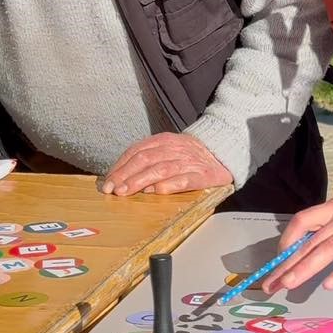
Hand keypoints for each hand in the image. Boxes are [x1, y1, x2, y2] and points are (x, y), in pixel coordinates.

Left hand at [101, 133, 232, 195]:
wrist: (224, 151)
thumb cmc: (191, 155)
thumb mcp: (169, 149)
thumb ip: (149, 158)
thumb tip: (124, 176)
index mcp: (164, 140)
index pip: (138, 151)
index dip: (121, 165)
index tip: (108, 181)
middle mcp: (175, 149)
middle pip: (146, 160)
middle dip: (126, 175)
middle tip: (113, 189)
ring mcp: (189, 162)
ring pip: (161, 169)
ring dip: (141, 181)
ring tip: (127, 192)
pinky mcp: (204, 175)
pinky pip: (185, 180)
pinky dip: (170, 185)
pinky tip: (157, 192)